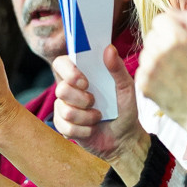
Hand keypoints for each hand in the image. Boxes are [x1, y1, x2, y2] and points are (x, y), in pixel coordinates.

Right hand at [52, 46, 145, 167]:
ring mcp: (64, 108)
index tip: (84, 81)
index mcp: (81, 75)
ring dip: (86, 117)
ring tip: (97, 117)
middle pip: (60, 89)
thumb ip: (117, 68)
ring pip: (64, 110)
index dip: (68, 71)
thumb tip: (109, 48)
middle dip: (81, 99)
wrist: (124, 138)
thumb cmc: (124, 109)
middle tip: (94, 102)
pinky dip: (84, 130)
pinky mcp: (63, 126)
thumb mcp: (126, 88)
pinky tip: (92, 129)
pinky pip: (65, 127)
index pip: (61, 63)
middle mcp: (70, 90)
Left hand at [134, 11, 186, 145]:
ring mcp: (149, 67)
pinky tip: (168, 84)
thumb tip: (172, 11)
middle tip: (179, 59)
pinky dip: (152, 76)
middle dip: (162, 43)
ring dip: (156, 59)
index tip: (178, 40)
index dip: (171, 28)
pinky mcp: (143, 83)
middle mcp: (160, 49)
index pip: (160, 19)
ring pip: (146, 53)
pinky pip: (143, 70)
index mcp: (177, 36)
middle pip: (152, 35)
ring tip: (175, 73)